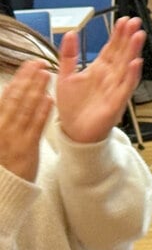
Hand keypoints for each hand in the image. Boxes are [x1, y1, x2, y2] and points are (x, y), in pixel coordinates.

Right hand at [0, 61, 52, 181]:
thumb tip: (11, 92)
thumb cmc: (1, 158)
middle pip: (16, 97)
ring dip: (37, 89)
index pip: (7, 95)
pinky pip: (35, 127)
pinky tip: (49, 99)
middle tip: (41, 62)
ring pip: (26, 108)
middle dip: (29, 78)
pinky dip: (41, 112)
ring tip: (47, 74)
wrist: (1, 187)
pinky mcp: (26, 148)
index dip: (19, 78)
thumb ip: (6, 113)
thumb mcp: (1, 132)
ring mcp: (13, 137)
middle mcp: (2, 125)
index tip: (29, 65)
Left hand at [57, 16, 145, 143]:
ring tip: (138, 36)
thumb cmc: (72, 108)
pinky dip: (131, 75)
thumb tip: (71, 33)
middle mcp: (110, 77)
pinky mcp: (116, 102)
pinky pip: (126, 86)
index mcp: (99, 70)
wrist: (74, 132)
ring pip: (126, 66)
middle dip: (129, 37)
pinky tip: (135, 63)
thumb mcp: (64, 76)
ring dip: (133, 51)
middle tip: (135, 22)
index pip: (112, 48)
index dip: (118, 34)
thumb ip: (68, 55)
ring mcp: (115, 88)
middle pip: (122, 53)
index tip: (123, 20)